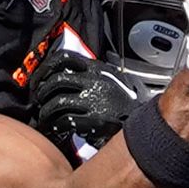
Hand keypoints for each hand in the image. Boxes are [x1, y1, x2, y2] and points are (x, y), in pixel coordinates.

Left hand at [30, 50, 144, 148]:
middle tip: (39, 101)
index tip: (38, 79)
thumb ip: (91, 74)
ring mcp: (96, 101)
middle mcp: (95, 82)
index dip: (45, 68)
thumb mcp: (111, 80)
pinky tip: (57, 128)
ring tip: (45, 118)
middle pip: (56, 81)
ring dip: (47, 111)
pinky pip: (67, 120)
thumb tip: (65, 72)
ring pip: (58, 102)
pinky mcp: (96, 120)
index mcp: (98, 69)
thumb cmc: (126, 104)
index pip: (64, 59)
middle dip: (42, 92)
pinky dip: (57, 125)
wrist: (150, 123)